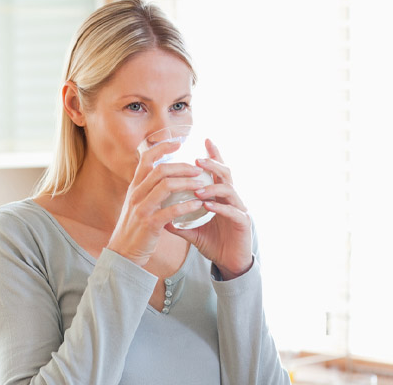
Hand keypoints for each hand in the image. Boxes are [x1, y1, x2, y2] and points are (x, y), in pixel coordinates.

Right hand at [107, 141, 205, 266]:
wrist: (122, 253)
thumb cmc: (134, 228)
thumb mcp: (136, 204)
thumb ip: (146, 189)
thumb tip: (161, 176)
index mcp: (134, 187)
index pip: (146, 159)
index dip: (161, 148)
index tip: (177, 143)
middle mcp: (136, 194)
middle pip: (160, 170)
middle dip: (182, 166)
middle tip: (198, 168)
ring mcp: (141, 208)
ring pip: (166, 186)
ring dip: (187, 183)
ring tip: (202, 184)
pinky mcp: (149, 224)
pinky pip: (171, 210)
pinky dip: (187, 205)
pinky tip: (198, 204)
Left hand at [166, 139, 252, 279]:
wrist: (229, 264)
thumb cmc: (213, 243)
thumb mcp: (192, 231)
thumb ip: (178, 222)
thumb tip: (158, 215)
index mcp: (221, 196)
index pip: (217, 172)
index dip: (213, 155)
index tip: (204, 139)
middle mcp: (232, 199)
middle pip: (226, 174)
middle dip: (212, 164)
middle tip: (197, 160)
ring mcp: (240, 209)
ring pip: (229, 190)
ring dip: (212, 187)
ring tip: (197, 189)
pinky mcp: (243, 223)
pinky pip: (232, 211)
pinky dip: (219, 207)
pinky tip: (207, 205)